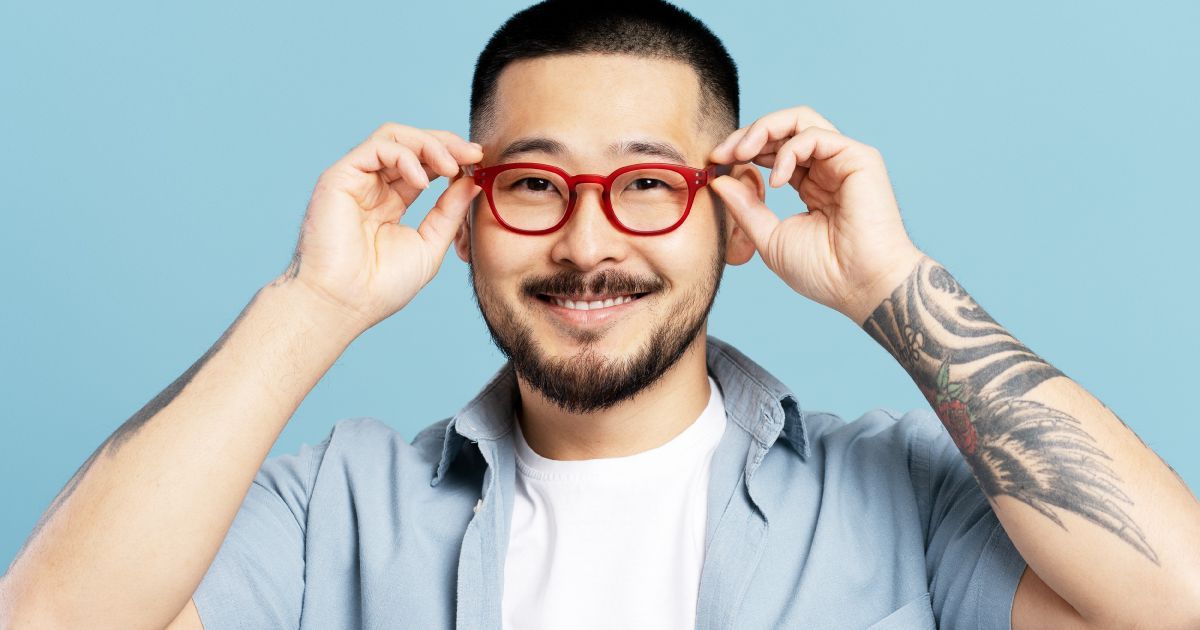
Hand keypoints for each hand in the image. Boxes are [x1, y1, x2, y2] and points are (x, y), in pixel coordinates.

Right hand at [280, 123, 483, 331]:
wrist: (345, 303)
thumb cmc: (381, 286)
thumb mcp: (429, 245)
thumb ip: (449, 212)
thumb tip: (472, 182)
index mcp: (390, 202)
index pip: (423, 165)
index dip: (452, 157)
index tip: (479, 162)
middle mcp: (372, 186)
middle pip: (411, 144)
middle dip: (446, 144)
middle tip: (474, 154)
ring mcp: (355, 179)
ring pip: (395, 137)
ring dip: (430, 145)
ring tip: (452, 166)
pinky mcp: (340, 177)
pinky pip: (377, 147)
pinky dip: (406, 156)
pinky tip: (424, 182)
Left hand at [707, 106, 924, 324]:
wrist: (860, 286)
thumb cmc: (823, 272)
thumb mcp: (769, 237)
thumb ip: (745, 207)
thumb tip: (719, 180)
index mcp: (810, 185)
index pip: (773, 151)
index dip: (741, 151)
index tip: (714, 163)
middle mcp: (827, 168)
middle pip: (783, 129)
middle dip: (746, 136)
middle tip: (720, 153)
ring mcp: (843, 160)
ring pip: (799, 120)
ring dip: (763, 130)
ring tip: (740, 153)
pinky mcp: (858, 158)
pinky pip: (814, 135)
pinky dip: (788, 151)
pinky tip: (775, 179)